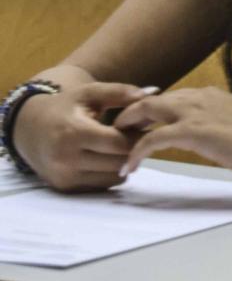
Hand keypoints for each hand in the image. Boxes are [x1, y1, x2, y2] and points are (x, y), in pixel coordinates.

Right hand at [12, 82, 155, 191]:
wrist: (29, 129)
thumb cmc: (65, 107)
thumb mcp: (90, 93)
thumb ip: (121, 92)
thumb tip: (154, 92)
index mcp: (73, 133)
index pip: (118, 143)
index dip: (138, 135)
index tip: (146, 127)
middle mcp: (66, 159)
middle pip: (118, 161)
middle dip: (134, 149)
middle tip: (139, 136)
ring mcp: (64, 177)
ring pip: (114, 177)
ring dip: (124, 162)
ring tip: (122, 145)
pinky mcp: (65, 188)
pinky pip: (102, 185)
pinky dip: (111, 172)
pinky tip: (108, 157)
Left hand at [114, 88, 231, 179]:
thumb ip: (217, 119)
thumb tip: (210, 129)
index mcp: (210, 95)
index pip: (170, 97)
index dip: (150, 110)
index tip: (139, 125)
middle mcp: (199, 97)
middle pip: (151, 100)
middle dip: (130, 115)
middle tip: (118, 135)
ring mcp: (194, 113)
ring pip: (146, 111)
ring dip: (127, 130)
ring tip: (115, 148)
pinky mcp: (191, 132)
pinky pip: (151, 139)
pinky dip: (136, 153)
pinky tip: (129, 166)